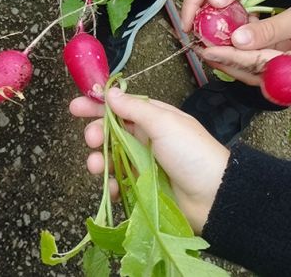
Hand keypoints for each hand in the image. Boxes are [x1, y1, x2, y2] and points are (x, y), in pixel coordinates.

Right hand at [70, 88, 228, 232]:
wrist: (214, 197)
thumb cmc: (192, 153)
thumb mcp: (164, 123)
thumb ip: (134, 108)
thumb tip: (110, 93)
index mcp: (154, 118)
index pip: (120, 107)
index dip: (98, 106)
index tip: (75, 107)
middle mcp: (147, 138)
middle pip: (111, 132)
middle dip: (96, 134)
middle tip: (90, 139)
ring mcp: (144, 163)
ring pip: (111, 158)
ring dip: (98, 160)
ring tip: (96, 167)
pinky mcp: (142, 187)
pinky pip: (119, 183)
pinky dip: (110, 185)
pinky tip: (110, 187)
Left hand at [201, 0, 290, 84]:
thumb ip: (269, 31)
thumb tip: (236, 40)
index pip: (260, 66)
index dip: (231, 56)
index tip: (206, 49)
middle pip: (254, 72)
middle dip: (226, 59)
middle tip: (199, 47)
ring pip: (256, 65)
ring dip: (234, 53)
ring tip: (209, 40)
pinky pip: (265, 56)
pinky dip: (248, 46)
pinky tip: (232, 32)